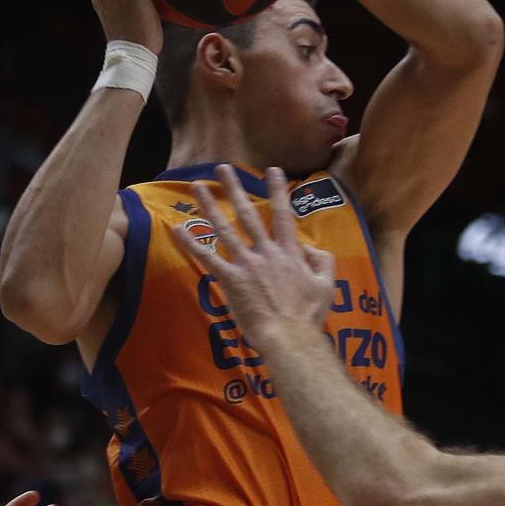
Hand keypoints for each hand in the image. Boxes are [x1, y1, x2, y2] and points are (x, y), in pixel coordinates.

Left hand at [176, 165, 336, 341]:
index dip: (277, 191)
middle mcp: (266, 252)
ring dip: (209, 206)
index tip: (272, 171)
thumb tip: (310, 247)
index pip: (283, 215)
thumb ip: (323, 261)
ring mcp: (247, 265)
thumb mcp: (327, 285)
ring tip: (197, 186)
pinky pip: (208, 258)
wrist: (290, 337)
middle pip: (248, 214)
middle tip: (223, 169)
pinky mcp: (231, 280)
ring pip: (225, 229)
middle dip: (235, 189)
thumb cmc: (308, 316)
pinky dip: (191, 243)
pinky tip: (177, 229)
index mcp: (290, 253)